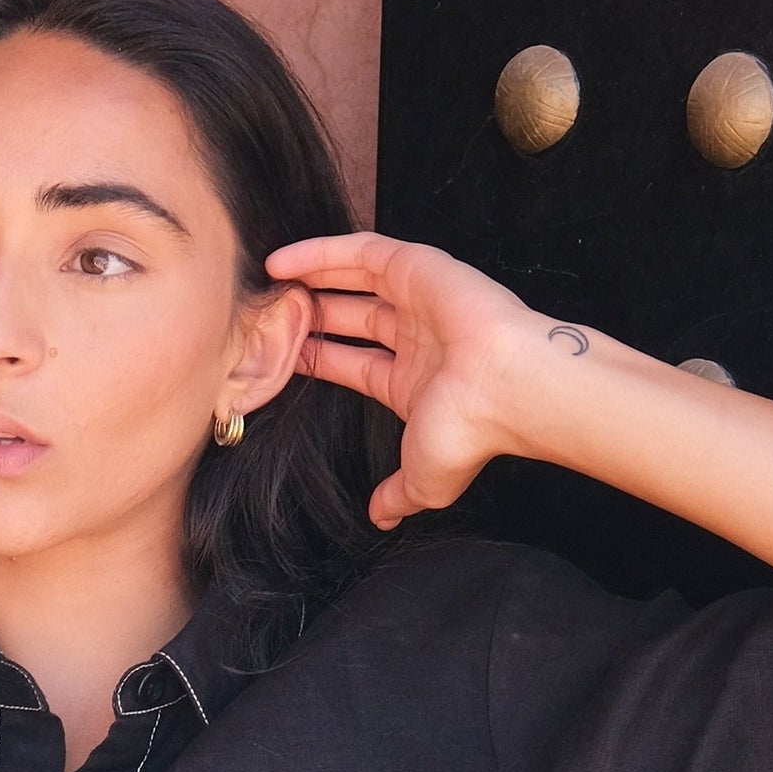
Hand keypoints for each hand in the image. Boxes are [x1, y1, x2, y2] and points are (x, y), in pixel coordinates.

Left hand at [265, 232, 540, 527]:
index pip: (353, 365)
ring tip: (267, 282)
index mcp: (412, 381)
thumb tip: (381, 520)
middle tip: (268, 317)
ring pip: (353, 281)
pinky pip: (361, 251)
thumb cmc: (469, 433)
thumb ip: (396, 495)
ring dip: (310, 279)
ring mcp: (417, 299)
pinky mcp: (418, 267)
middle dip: (311, 318)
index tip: (278, 359)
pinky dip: (318, 252)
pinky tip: (281, 261)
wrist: (505, 390)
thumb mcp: (421, 480)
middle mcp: (415, 337)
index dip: (317, 360)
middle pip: (350, 319)